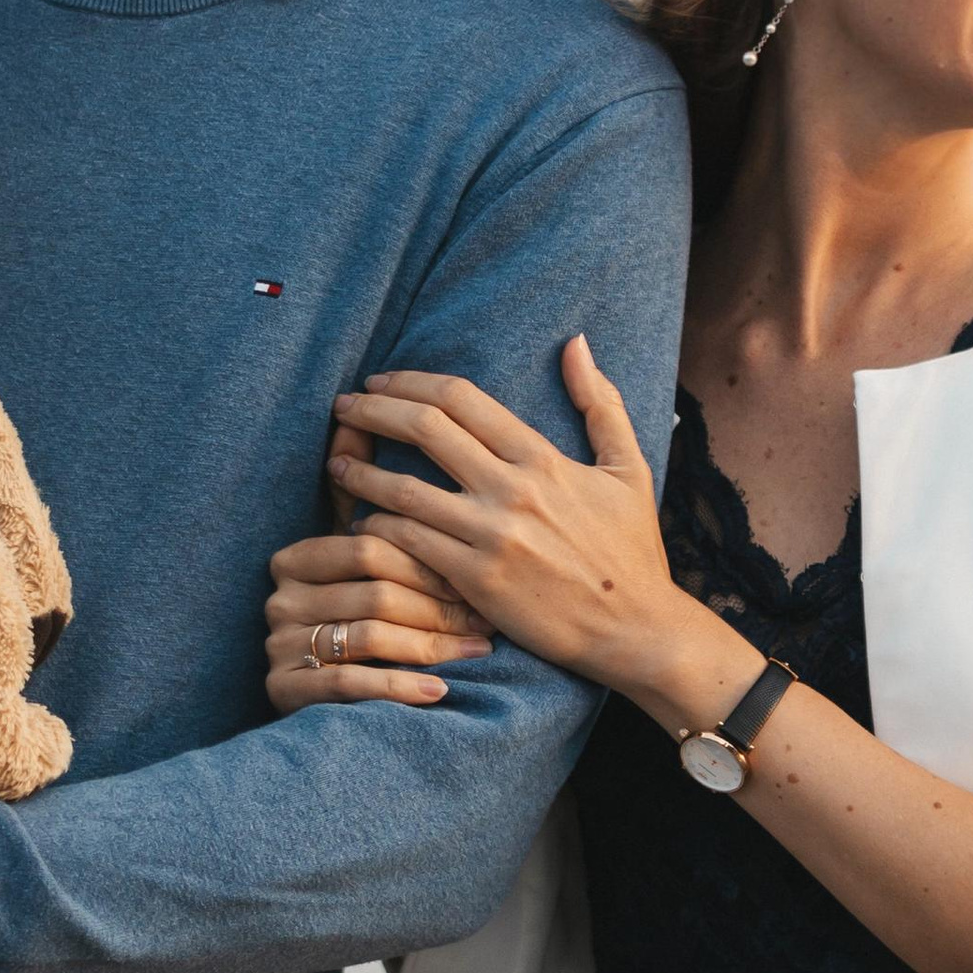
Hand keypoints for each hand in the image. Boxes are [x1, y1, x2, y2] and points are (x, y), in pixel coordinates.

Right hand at [264, 533, 493, 711]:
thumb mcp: (365, 588)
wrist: (316, 715)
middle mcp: (282, 598)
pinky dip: (399, 685)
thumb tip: (463, 531)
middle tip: (484, 622)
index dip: (427, 564)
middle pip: (374, 593)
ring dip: (430, 645)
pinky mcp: (283, 688)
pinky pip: (350, 681)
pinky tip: (440, 690)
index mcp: (296, 560)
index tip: (475, 581)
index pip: (368, 548)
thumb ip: (392, 556)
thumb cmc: (358, 633)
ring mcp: (278, 644)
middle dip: (438, 608)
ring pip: (369, 635)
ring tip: (475, 650)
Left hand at [325, 337, 721, 708]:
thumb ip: (600, 402)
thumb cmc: (632, 552)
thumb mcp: (629, 469)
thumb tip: (576, 343)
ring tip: (336, 462)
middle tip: (344, 406)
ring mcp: (490, 538)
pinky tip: (362, 522)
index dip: (410, 382)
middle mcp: (512, 490)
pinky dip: (378, 528)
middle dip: (373, 409)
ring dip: (360, 470)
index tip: (381, 382)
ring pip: (404, 490)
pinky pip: (409, 545)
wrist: (637, 629)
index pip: (460, 399)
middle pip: (424, 429)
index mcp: (542, 458)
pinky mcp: (475, 582)